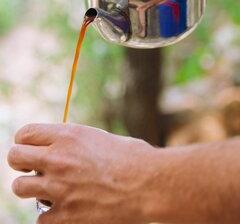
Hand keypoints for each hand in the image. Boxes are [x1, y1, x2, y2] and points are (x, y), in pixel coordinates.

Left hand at [8, 123, 154, 223]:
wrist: (149, 184)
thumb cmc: (131, 157)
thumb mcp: (99, 138)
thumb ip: (73, 140)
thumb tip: (58, 144)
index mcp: (68, 135)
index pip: (24, 133)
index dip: (24, 140)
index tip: (31, 148)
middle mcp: (58, 159)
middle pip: (14, 157)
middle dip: (21, 162)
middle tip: (34, 167)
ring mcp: (59, 188)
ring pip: (19, 187)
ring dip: (32, 188)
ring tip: (49, 188)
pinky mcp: (65, 215)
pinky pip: (40, 217)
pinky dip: (50, 215)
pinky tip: (65, 209)